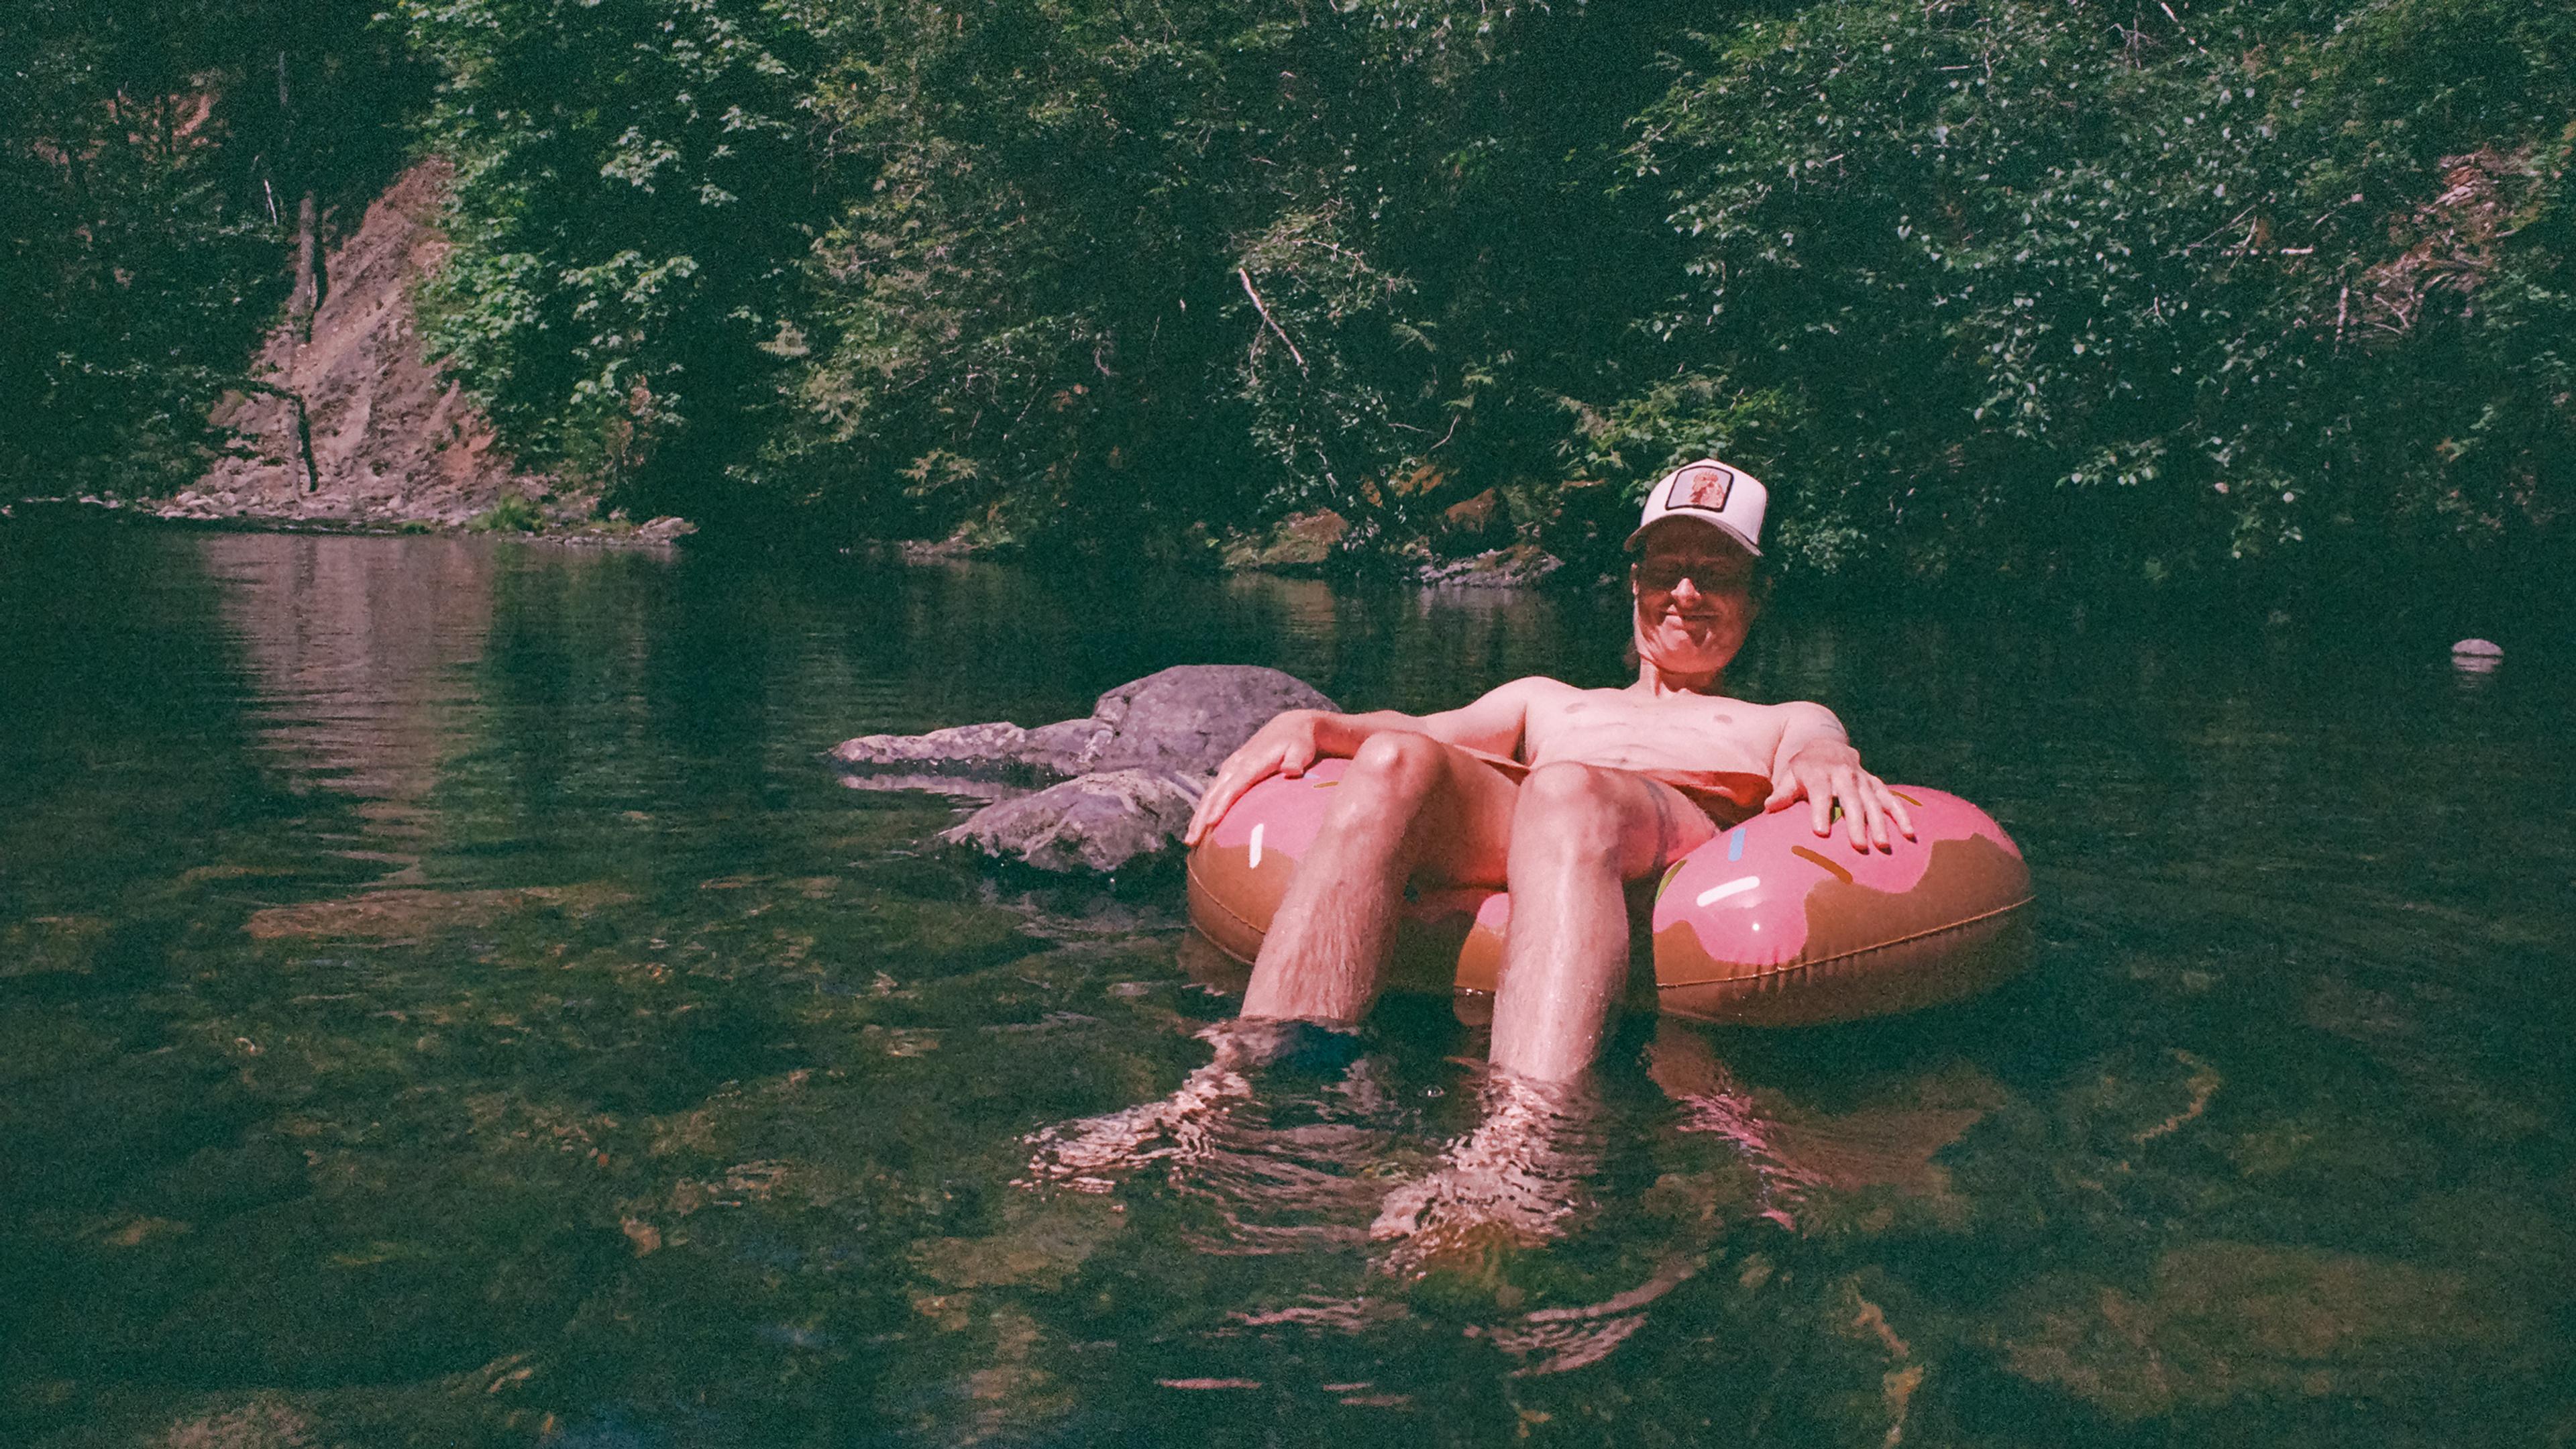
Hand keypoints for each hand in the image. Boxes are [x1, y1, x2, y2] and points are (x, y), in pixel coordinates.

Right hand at [1183, 710, 1328, 845]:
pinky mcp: (1231, 771)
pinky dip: (1205, 810)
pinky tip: (1201, 827)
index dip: (1221, 805)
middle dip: (1201, 817)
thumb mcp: (1301, 749)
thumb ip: (1295, 760)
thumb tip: (1291, 770)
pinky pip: (1214, 793)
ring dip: (1198, 816)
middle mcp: (1236, 764)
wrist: (1290, 726)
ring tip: (1191, 840)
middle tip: (1192, 841)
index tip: (1211, 823)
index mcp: (1252, 762)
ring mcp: (1231, 768)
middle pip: (1214, 794)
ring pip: (1210, 795)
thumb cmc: (1299, 742)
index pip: (1233, 787)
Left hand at [1763, 738, 1915, 851]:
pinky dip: (1901, 814)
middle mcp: (1843, 775)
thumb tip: (1768, 807)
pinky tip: (1909, 833)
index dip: (1821, 812)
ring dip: (1880, 823)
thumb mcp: (1790, 776)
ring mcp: (1862, 779)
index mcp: (1819, 774)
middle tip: (1859, 847)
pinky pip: (1890, 798)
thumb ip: (1782, 793)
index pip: (1821, 794)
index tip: (1821, 832)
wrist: (1824, 745)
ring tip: (1884, 845)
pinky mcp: (1875, 783)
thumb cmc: (1803, 769)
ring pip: (1873, 801)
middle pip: (1851, 800)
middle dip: (1856, 823)